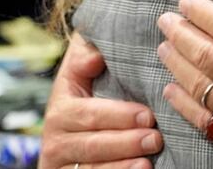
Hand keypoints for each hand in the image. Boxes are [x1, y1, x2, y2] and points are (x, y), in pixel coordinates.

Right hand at [39, 33, 162, 168]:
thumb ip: (85, 57)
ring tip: (148, 161)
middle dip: (127, 142)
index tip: (147, 114)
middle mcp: (56, 139)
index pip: (90, 114)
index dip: (119, 116)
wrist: (69, 136)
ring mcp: (61, 165)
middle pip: (93, 145)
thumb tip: (95, 55)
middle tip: (156, 138)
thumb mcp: (79, 75)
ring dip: (122, 166)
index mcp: (62, 106)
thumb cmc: (86, 98)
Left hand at [157, 0, 212, 167]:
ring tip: (163, 48)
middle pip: (206, 53)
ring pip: (199, 84)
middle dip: (181, 34)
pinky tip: (171, 91)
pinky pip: (203, 120)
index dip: (203, 14)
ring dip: (177, 64)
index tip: (186, 4)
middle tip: (165, 21)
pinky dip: (184, 105)